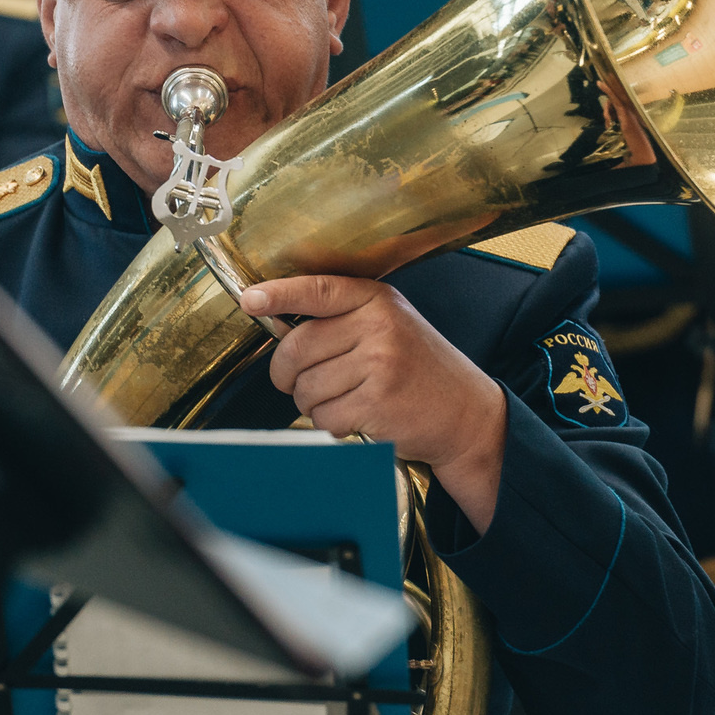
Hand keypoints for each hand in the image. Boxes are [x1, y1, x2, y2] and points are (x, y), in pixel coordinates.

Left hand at [243, 276, 510, 531]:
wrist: (465, 414)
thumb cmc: (418, 369)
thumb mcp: (390, 325)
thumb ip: (342, 317)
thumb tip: (274, 319)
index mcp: (378, 300)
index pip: (317, 290)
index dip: (277, 294)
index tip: (249, 300)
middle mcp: (379, 327)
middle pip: (297, 347)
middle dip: (285, 372)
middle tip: (295, 381)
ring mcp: (379, 365)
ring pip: (306, 388)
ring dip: (312, 402)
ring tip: (344, 399)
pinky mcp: (377, 404)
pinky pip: (324, 417)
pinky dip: (330, 424)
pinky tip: (356, 417)